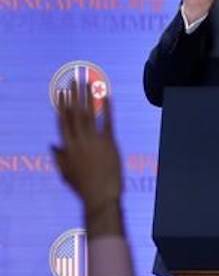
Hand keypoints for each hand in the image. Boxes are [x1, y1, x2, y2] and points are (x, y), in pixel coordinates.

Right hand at [53, 82, 121, 216]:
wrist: (101, 197)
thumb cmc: (83, 187)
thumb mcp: (66, 172)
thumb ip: (58, 156)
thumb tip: (51, 145)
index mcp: (67, 147)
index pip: (63, 121)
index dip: (62, 105)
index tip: (61, 91)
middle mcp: (79, 141)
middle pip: (75, 113)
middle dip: (74, 94)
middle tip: (74, 78)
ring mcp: (94, 141)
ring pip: (89, 113)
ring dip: (88, 96)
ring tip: (88, 81)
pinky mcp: (110, 143)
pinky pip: (108, 121)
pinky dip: (107, 107)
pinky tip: (107, 95)